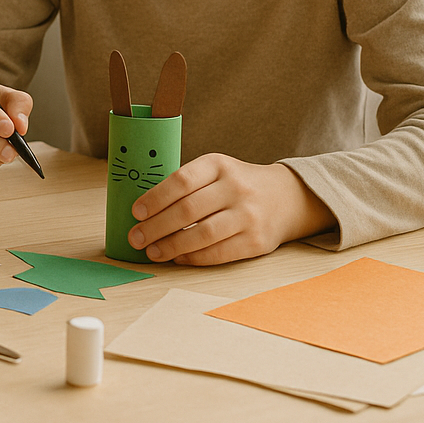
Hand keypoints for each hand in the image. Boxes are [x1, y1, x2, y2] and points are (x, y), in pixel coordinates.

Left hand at [128, 154, 335, 264]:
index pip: (181, 180)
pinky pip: (219, 253)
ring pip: (203, 234)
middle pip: (188, 210)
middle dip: (156, 227)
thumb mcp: (215, 171)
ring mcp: (249, 215)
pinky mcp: (257, 241)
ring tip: (151, 252)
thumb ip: (186, 185)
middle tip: (135, 237)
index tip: (136, 212)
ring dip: (171, 246)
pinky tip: (177, 257)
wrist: (287, 197)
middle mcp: (236, 188)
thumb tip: (145, 213)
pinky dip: (193, 257)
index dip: (155, 198)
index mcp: (219, 165)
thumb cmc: (236, 185)